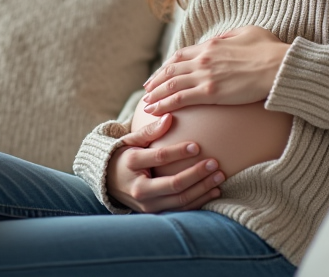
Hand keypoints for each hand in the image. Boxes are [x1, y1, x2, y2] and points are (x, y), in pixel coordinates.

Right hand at [107, 112, 225, 212]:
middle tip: (214, 163)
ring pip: (180, 200)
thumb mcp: (131, 140)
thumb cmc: (124, 156)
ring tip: (219, 176)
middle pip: (173, 184)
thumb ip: (150, 130)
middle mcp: (139, 189)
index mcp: (131, 164)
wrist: (109, 182)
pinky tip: (214, 190)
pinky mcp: (156, 212)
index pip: (159, 158)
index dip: (179, 152)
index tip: (198, 145)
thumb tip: (169, 117)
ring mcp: (148, 204)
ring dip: (203, 188)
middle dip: (197, 174)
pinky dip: (199, 201)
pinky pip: (181, 209)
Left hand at [141, 26, 288, 114]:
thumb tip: (222, 38)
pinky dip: (164, 103)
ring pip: (171, 84)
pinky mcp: (210, 92)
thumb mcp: (248, 32)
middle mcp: (203, 59)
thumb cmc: (270, 50)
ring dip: (156, 94)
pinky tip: (155, 110)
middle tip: (147, 89)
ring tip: (147, 103)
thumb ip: (230, 36)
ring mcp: (205, 75)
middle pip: (171, 70)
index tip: (161, 73)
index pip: (181, 55)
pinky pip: (180, 98)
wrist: (279, 66)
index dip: (168, 65)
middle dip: (156, 80)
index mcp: (211, 45)